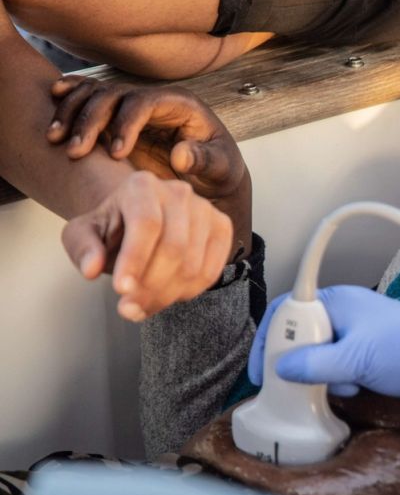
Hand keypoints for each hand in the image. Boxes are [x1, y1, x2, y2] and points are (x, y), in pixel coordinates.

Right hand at [47, 77, 250, 257]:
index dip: (126, 123)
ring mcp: (134, 106)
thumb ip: (204, 161)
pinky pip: (90, 99)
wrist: (211, 175)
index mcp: (180, 104)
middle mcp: (154, 99)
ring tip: (56, 139)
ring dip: (73, 113)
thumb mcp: (221, 168)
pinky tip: (52, 106)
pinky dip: (70, 100)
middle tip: (76, 151)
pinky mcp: (119, 118)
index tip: (116, 154)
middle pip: (114, 95)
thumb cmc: (219, 170)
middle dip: (91, 120)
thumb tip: (180, 155)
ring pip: (96, 95)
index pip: (145, 102)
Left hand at [62, 171, 233, 320]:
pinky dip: (188, 292)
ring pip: (193, 265)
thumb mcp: (82, 234)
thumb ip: (82, 248)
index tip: (121, 291)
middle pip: (174, 247)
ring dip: (166, 295)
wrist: (139, 225)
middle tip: (128, 309)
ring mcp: (206, 209)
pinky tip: (166, 296)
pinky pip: (211, 272)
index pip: (146, 223)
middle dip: (150, 286)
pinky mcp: (222, 228)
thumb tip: (90, 269)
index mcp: (142, 185)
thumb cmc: (111, 230)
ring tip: (142, 306)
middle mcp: (179, 192)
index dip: (135, 260)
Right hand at [248, 286, 399, 415]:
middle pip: (300, 335)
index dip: (270, 340)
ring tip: (341, 385)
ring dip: (322, 374)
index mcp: (338, 301)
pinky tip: (355, 387)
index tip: (260, 369)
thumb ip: (316, 364)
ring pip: (318, 353)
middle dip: (299, 362)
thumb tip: (282, 369)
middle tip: (297, 384)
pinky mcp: (366, 350)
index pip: (288, 311)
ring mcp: (355, 331)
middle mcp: (343, 311)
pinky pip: (337, 363)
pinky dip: (339, 378)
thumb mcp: (357, 361)